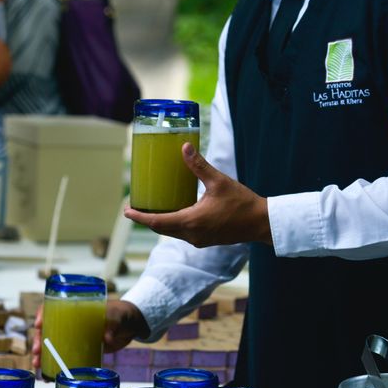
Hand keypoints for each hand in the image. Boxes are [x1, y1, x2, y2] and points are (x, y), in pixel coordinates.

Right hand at [31, 300, 148, 369]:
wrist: (130, 325)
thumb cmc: (121, 314)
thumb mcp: (117, 316)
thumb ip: (113, 324)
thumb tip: (107, 338)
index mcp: (76, 307)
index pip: (52, 306)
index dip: (42, 314)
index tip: (38, 324)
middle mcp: (71, 322)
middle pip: (48, 328)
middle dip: (39, 340)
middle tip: (36, 352)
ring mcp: (74, 336)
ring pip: (52, 344)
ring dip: (42, 355)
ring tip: (38, 366)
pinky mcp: (80, 349)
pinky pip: (63, 356)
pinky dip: (55, 365)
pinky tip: (48, 375)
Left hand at [124, 143, 272, 247]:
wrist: (261, 222)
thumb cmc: (241, 202)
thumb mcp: (218, 181)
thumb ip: (199, 165)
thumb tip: (184, 147)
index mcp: (191, 221)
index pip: (157, 222)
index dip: (139, 217)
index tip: (126, 211)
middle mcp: (192, 234)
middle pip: (161, 228)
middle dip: (146, 219)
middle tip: (133, 207)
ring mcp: (198, 240)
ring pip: (171, 232)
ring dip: (159, 222)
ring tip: (149, 209)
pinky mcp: (205, 240)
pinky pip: (182, 233)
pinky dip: (172, 224)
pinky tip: (172, 213)